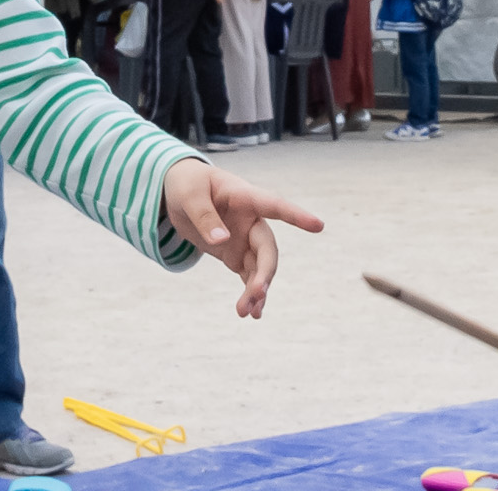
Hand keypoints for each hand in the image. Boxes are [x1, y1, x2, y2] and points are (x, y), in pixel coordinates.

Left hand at [160, 157, 323, 317]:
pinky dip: (250, 294)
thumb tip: (221, 240)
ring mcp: (245, 239)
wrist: (178, 193)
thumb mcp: (188, 195)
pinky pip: (248, 276)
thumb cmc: (187, 184)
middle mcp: (251, 220)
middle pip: (267, 248)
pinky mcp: (236, 254)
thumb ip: (204, 216)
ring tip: (246, 314)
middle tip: (258, 292)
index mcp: (244, 197)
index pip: (274, 205)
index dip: (296, 216)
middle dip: (265, 271)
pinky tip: (250, 313)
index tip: (318, 226)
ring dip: (256, 290)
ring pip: (260, 267)